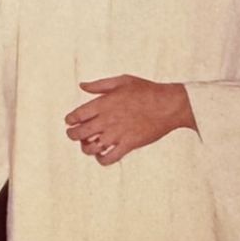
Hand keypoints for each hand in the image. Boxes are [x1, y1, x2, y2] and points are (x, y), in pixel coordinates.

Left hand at [64, 75, 195, 165]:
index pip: (75, 116)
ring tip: (88, 144)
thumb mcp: (122, 81)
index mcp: (103, 104)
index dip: (69, 120)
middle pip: (78, 133)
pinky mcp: (129, 145)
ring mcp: (117, 134)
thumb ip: (99, 85)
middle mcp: (107, 120)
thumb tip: (82, 85)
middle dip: (72, 135)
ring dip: (85, 148)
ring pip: (91, 148)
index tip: (71, 121)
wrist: (170, 105)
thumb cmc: (147, 90)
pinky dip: (101, 160)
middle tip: (74, 135)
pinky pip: (109, 158)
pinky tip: (101, 155)